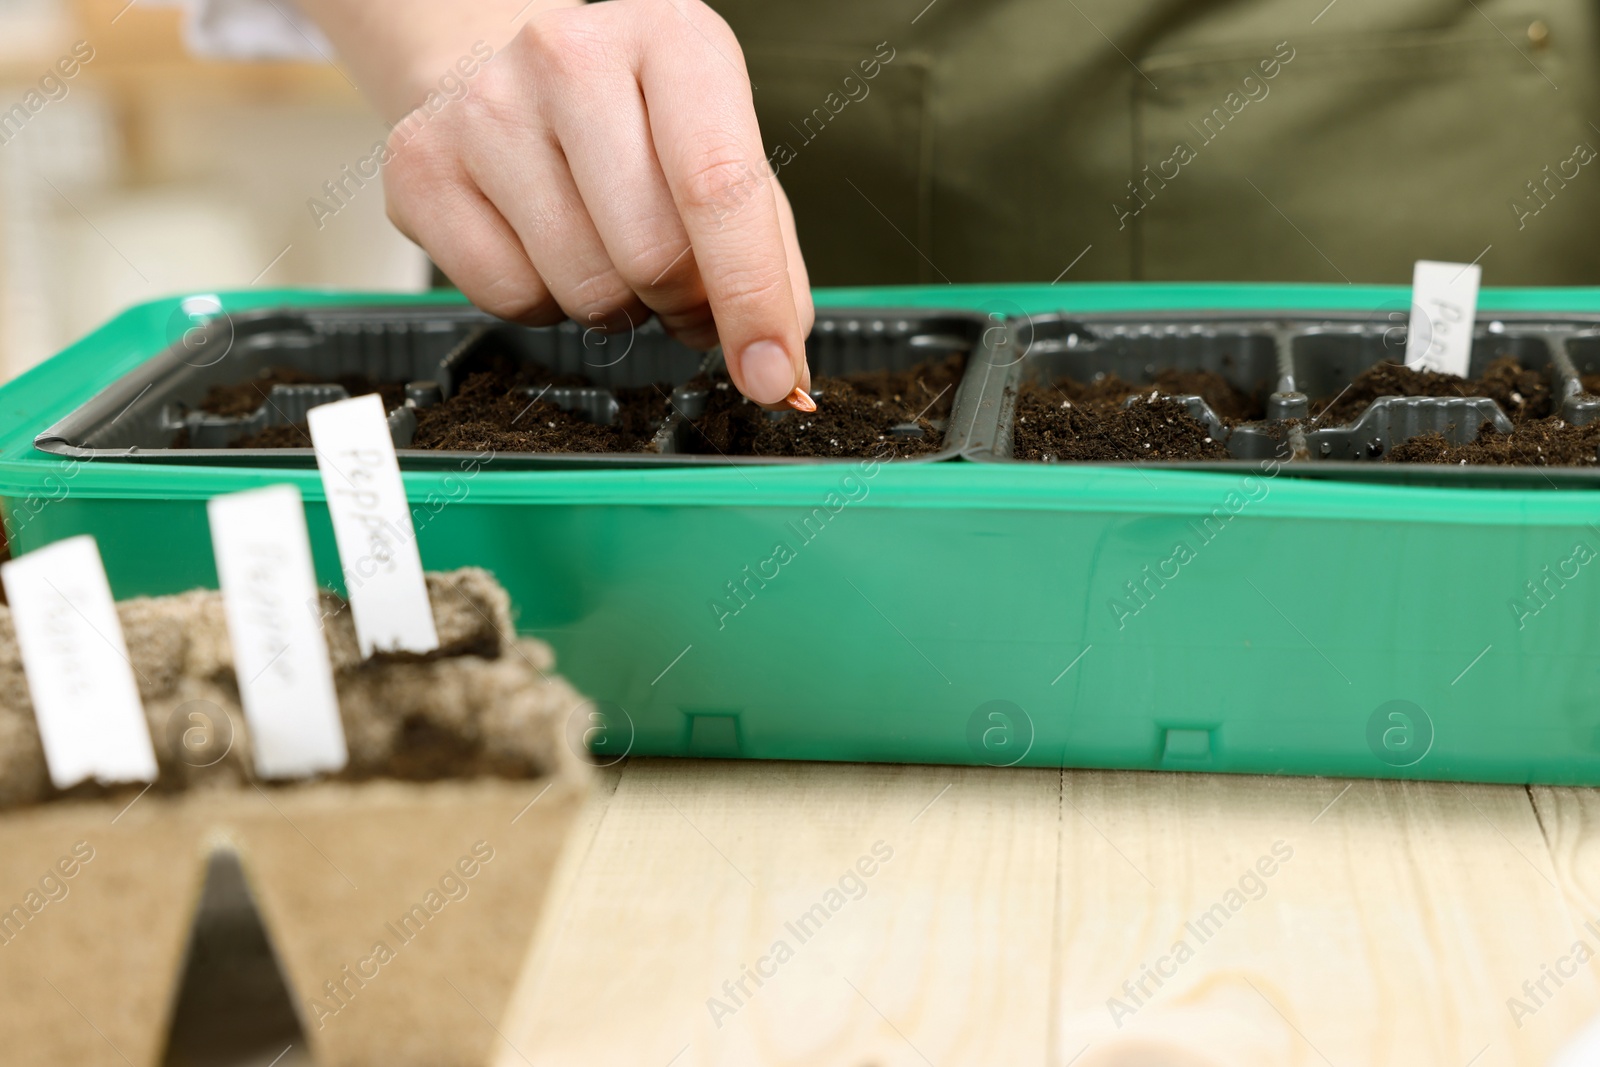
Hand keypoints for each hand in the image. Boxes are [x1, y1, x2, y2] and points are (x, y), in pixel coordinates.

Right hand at [379, 0, 813, 407]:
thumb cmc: (631, 125)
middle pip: (651, 256)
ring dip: (614, 306)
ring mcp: (485, 107)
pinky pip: (509, 300)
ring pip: (584, 289)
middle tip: (677, 286)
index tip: (771, 373)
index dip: (752, 298)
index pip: (718, 187)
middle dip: (680, 301)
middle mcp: (571, 56)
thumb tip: (779, 367)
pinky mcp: (422, 165)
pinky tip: (544, 250)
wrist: (502, 72)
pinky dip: (543, 305)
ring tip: (605, 249)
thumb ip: (767, 259)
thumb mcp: (723, 158)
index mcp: (671, 38)